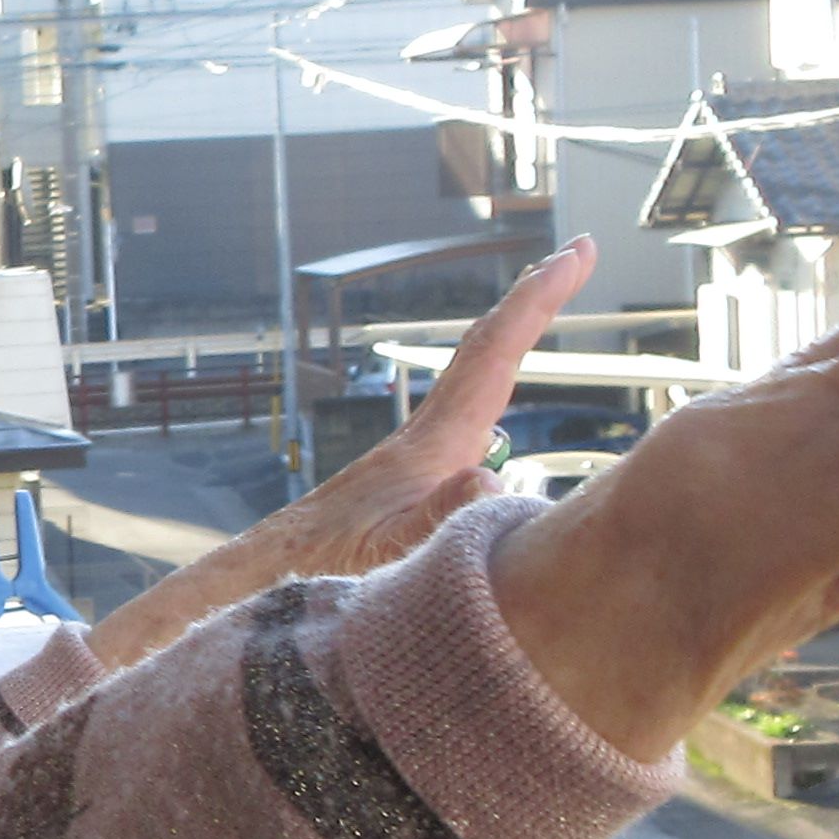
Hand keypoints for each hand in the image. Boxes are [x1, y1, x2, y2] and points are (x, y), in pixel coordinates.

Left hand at [85, 235, 603, 673]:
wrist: (260, 587)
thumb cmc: (316, 577)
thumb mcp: (382, 557)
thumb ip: (431, 522)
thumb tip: (489, 481)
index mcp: (432, 445)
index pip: (492, 353)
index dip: (538, 300)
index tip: (578, 251)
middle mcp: (426, 441)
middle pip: (486, 351)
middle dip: (533, 300)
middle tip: (578, 253)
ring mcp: (415, 462)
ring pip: (474, 383)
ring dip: (511, 342)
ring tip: (545, 306)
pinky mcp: (405, 490)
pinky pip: (466, 423)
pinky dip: (492, 395)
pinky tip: (497, 421)